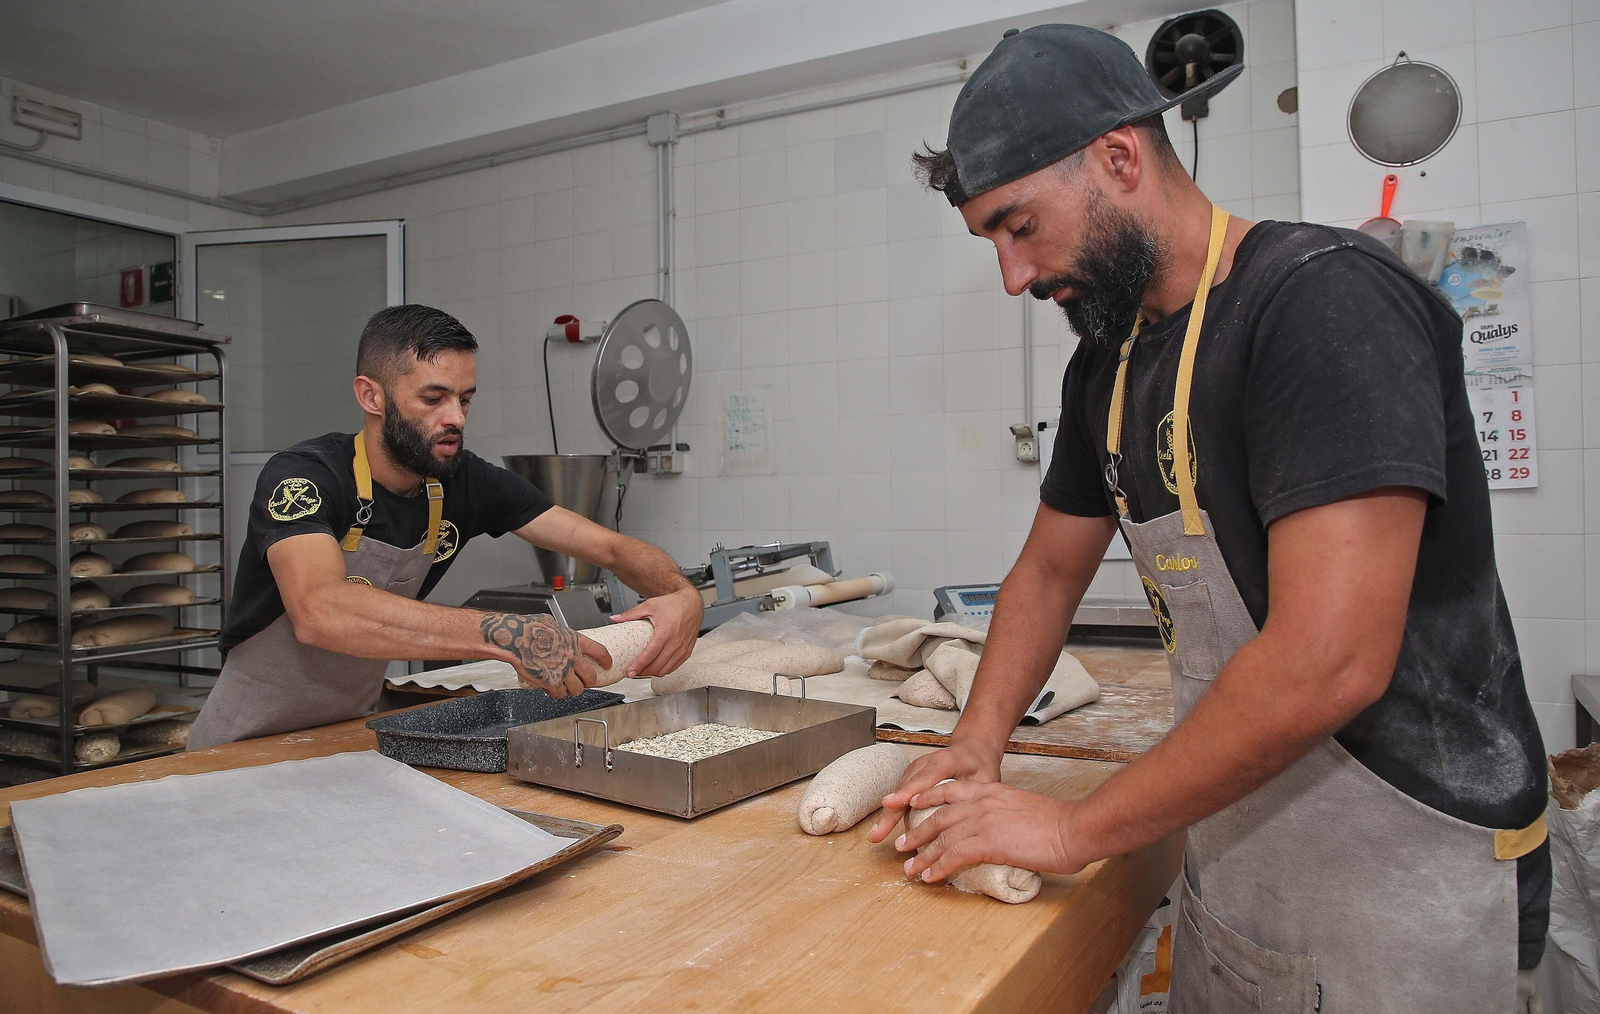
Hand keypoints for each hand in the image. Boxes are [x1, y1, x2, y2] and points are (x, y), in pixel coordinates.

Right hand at [479, 612, 612, 697]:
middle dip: (588, 681)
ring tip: (566, 688)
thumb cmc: (528, 628)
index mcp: (575, 640)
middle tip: (583, 682)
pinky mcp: (551, 682)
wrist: (515, 638)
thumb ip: (559, 631)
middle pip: (591, 677)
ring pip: (577, 689)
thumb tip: (557, 631)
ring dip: (572, 690)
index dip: (605, 660)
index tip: (607, 664)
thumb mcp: (550, 623)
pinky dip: (556, 694)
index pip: (599, 652)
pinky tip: (552, 690)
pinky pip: (559, 694)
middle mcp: (573, 656)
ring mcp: (563, 670)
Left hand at [609, 586, 701, 677]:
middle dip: (643, 672)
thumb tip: (615, 618)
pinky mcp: (687, 652)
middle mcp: (676, 642)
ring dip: (653, 673)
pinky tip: (655, 667)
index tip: (630, 671)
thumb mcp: (650, 605)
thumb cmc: (673, 604)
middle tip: (632, 672)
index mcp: (666, 631)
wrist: (692, 603)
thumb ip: (631, 614)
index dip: (639, 665)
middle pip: (657, 666)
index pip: (651, 654)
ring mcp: (683, 648)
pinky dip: (663, 670)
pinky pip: (674, 667)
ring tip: (642, 671)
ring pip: (666, 670)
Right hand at [867, 738, 1002, 842]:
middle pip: (905, 788)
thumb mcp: (986, 778)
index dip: (907, 792)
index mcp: (945, 761)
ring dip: (888, 815)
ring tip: (876, 835)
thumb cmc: (979, 765)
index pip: (924, 777)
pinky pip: (900, 794)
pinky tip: (885, 828)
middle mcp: (926, 763)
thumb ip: (978, 796)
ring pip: (899, 792)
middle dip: (890, 811)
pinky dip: (893, 811)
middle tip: (877, 833)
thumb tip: (975, 820)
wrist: (972, 750)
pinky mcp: (911, 776)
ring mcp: (915, 768)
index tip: (891, 803)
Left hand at [894, 780, 1088, 880]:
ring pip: (942, 838)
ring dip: (922, 855)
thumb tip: (998, 829)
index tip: (913, 806)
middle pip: (938, 815)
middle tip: (901, 844)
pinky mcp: (989, 842)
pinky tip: (929, 877)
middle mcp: (982, 802)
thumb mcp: (1024, 807)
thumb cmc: (1059, 823)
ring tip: (909, 868)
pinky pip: (954, 855)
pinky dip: (938, 868)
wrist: (1076, 828)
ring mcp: (984, 821)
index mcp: (991, 791)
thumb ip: (1004, 813)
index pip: (950, 791)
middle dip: (916, 832)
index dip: (927, 799)